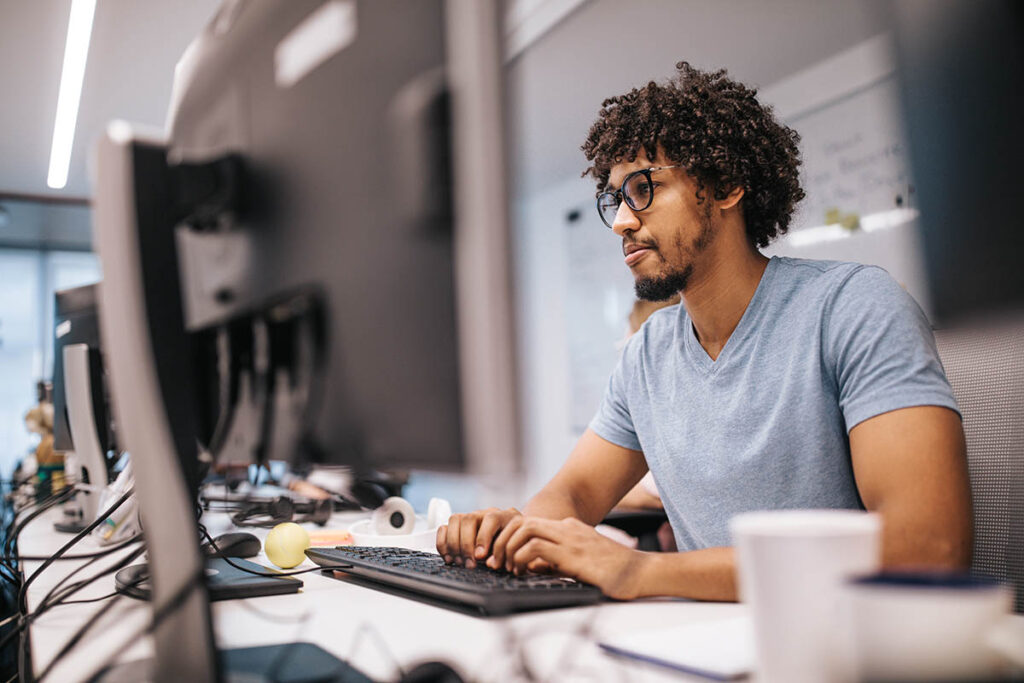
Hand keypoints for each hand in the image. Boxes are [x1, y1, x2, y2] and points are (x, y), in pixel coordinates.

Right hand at [436, 507, 520, 568]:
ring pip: (455, 520)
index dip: (483, 537)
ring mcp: (471, 517)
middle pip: (469, 518)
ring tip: (459, 562)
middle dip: (466, 544)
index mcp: (505, 516)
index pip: (491, 519)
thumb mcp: (515, 550)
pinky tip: (449, 557)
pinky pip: (444, 528)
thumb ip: (505, 555)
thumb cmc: (514, 547)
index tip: (480, 557)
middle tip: (469, 564)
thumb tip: (490, 563)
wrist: (512, 540)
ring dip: (453, 544)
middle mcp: (485, 513)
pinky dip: (443, 543)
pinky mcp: (458, 526)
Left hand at [491, 517, 645, 599]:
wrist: (642, 572)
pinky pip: (535, 547)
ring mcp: (570, 539)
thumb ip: (558, 560)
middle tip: (496, 561)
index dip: (511, 538)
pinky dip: (520, 558)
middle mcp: (568, 528)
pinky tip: (521, 571)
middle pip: (523, 521)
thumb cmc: (615, 572)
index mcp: (570, 528)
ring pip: (525, 529)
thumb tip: (531, 566)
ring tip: (506, 567)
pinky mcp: (572, 554)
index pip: (530, 523)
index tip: (503, 557)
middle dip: (503, 540)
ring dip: (508, 548)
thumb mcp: (581, 562)